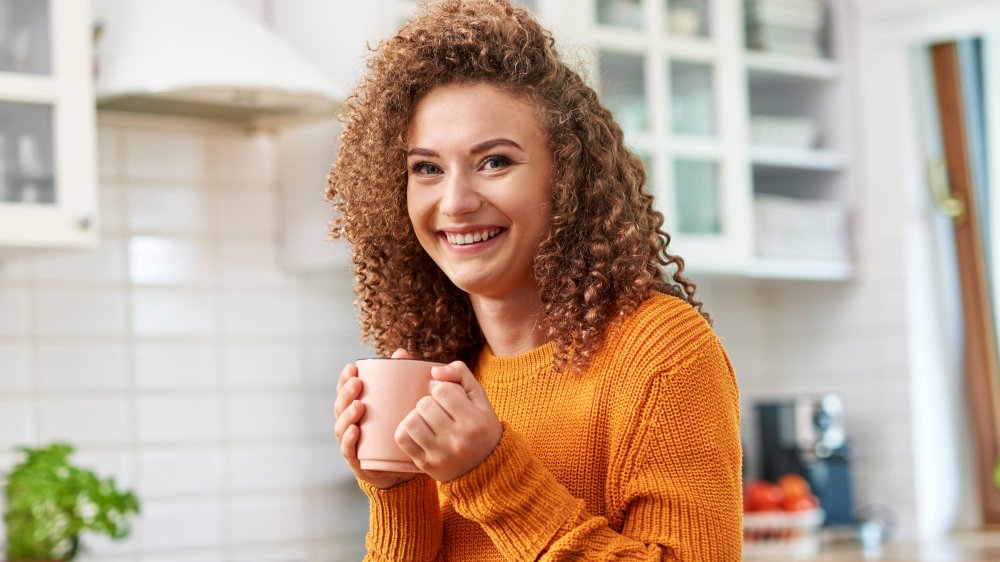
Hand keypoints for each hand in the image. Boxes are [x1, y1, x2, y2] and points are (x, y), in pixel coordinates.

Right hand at [334, 349, 418, 488]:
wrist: (399, 469)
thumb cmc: (395, 429)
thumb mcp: (399, 403)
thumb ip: (400, 378)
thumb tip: (401, 352)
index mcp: (354, 409)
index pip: (344, 391)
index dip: (344, 379)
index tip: (352, 367)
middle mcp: (348, 425)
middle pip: (340, 407)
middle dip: (346, 393)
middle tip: (357, 383)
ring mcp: (350, 443)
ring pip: (341, 427)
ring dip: (347, 415)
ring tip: (359, 405)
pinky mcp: (357, 461)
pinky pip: (349, 450)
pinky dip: (349, 440)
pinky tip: (355, 431)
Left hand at [394, 360, 502, 481]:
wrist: (486, 470)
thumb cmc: (481, 428)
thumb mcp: (480, 399)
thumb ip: (461, 374)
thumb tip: (434, 371)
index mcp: (474, 421)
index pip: (442, 390)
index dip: (441, 388)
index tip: (447, 396)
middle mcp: (458, 440)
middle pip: (425, 404)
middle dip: (429, 402)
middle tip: (437, 409)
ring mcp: (440, 454)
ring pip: (411, 421)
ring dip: (416, 415)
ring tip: (427, 419)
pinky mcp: (426, 464)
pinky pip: (402, 439)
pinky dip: (405, 429)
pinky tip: (417, 429)